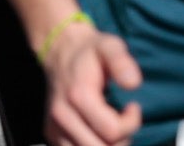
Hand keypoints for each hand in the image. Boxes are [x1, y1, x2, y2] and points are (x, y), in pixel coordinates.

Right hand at [43, 24, 141, 145]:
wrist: (59, 51)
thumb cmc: (90, 52)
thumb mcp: (110, 46)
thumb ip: (121, 61)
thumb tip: (133, 83)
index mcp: (78, 96)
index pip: (113, 132)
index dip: (131, 123)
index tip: (132, 106)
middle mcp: (61, 115)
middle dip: (120, 140)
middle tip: (121, 120)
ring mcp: (54, 127)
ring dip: (106, 145)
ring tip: (109, 126)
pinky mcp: (51, 134)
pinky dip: (91, 145)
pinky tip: (96, 132)